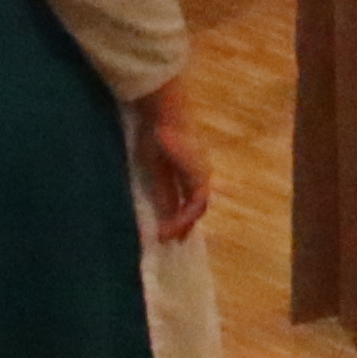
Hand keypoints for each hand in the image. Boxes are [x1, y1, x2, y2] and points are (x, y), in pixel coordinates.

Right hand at [129, 82, 213, 245]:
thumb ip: (162, 191)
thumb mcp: (154, 169)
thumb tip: (165, 214)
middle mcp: (198, 173)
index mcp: (187, 168)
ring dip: (182, 225)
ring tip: (164, 238)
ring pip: (197, 208)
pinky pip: (194, 206)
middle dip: (184, 224)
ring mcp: (202, 175)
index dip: (178, 214)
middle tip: (171, 240)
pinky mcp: (200, 178)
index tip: (166, 229)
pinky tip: (169, 229)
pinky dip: (182, 220)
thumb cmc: (154, 134)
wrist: (162, 117)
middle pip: (195, 205)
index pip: (187, 196)